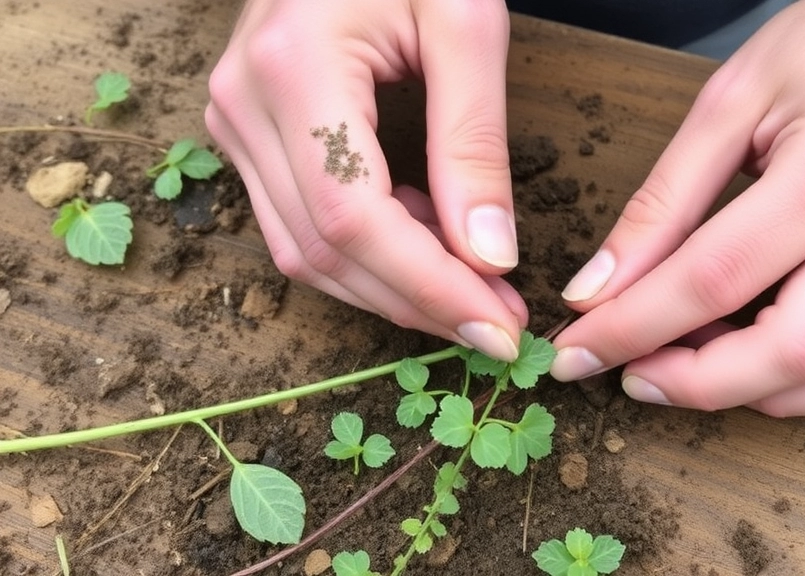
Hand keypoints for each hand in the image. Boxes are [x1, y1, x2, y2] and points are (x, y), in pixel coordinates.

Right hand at [205, 0, 525, 359]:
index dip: (427, 286)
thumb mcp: (465, 25)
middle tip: (498, 322)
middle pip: (324, 250)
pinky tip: (428, 243)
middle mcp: (244, 103)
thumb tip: (490, 257)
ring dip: (392, 288)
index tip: (499, 326)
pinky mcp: (247, 134)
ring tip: (474, 291)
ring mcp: (235, 121)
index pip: (353, 217)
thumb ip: (475, 141)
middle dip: (418, 301)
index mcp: (294, 67)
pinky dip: (368, 254)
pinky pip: (299, 225)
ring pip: (304, 253)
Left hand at [549, 0, 804, 414]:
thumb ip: (660, 203)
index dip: (632, 327)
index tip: (578, 352)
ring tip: (690, 361)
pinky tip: (755, 358)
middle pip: (789, 350)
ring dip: (752, 392)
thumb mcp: (728, 101)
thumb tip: (597, 290)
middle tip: (631, 374)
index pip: (716, 277)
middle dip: (692, 382)